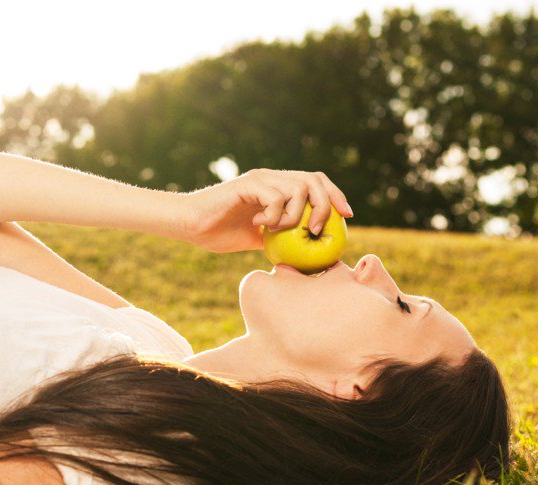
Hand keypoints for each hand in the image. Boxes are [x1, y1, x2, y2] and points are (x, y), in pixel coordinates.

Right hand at [180, 168, 352, 253]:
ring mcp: (260, 179)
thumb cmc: (217, 233)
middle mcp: (271, 177)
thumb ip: (279, 238)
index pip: (316, 182)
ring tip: (277, 230)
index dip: (335, 196)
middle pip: (314, 179)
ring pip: (298, 188)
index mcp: (276, 186)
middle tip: (317, 230)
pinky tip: (259, 227)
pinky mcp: (248, 185)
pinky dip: (274, 216)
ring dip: (295, 215)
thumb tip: (305, 254)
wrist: (190, 225)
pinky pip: (276, 197)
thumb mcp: (257, 239)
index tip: (347, 217)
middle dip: (325, 205)